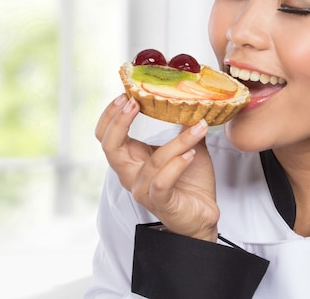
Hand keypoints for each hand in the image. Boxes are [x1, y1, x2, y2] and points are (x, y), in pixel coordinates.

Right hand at [96, 94, 219, 241]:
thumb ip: (183, 125)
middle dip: (119, 121)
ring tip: (198, 126)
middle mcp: (131, 174)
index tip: (126, 94)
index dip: (110, 115)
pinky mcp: (159, 203)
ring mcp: (142, 190)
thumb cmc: (190, 181)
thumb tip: (191, 98)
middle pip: (110, 147)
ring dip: (178, 142)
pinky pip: (162, 182)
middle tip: (135, 102)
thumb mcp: (185, 146)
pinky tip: (191, 154)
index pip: (106, 136)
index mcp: (131, 159)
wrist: (202, 214)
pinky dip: (177, 165)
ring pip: (152, 161)